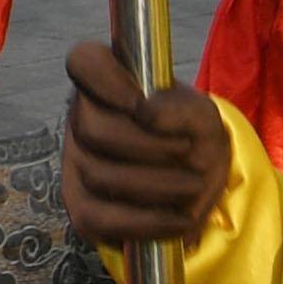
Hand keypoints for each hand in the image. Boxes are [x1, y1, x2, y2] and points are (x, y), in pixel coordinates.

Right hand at [61, 37, 231, 248]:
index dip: (105, 80)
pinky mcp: (82, 209)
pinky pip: (101, 219)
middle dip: (147, 146)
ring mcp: (77, 165)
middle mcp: (83, 119)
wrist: (197, 183)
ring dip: (156, 186)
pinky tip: (179, 219)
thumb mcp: (205, 118)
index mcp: (109, 83)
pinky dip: (147, 222)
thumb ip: (184, 109)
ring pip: (99, 175)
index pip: (84, 61)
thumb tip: (148, 114)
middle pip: (93, 130)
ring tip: (192, 185)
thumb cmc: (192, 137)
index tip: (140, 103)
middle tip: (185, 151)